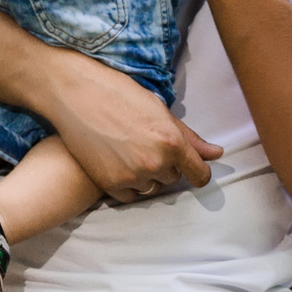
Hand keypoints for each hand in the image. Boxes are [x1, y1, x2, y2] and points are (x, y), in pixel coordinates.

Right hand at [24, 37, 223, 198]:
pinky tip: (118, 163)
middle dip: (165, 165)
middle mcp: (155, 163)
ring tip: (130, 151)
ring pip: (152, 187)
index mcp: (172, 142)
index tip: (193, 170)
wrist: (76, 96)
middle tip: (145, 142)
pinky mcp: (110, 184)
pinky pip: (131, 196)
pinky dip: (128, 184)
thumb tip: (216, 153)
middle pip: (173, 178)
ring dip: (147, 175)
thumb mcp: (160, 111)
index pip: (199, 174)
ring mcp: (131, 176)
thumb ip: (189, 138)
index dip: (198, 172)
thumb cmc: (120, 95)